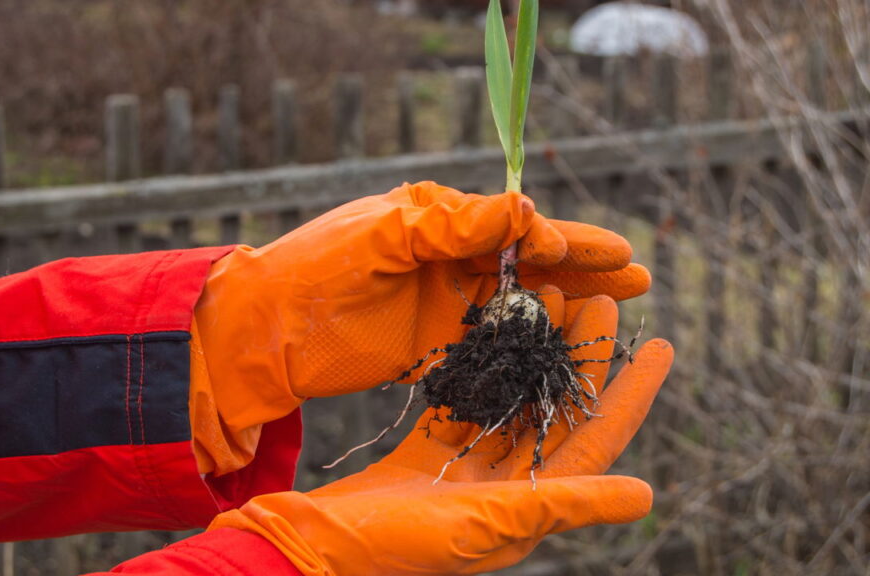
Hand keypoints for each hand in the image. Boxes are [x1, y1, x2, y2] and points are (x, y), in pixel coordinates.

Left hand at [191, 182, 651, 473]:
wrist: (265, 330)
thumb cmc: (318, 269)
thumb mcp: (385, 235)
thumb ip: (454, 225)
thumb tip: (527, 209)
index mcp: (437, 220)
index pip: (515, 226)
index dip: (568, 240)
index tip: (615, 253)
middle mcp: (447, 259)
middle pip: (529, 264)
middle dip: (584, 270)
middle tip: (640, 277)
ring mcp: (443, 305)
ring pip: (518, 304)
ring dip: (566, 307)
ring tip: (620, 310)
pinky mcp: (433, 346)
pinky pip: (492, 343)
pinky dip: (527, 346)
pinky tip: (563, 352)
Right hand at [209, 293, 674, 574]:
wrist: (316, 549)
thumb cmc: (402, 548)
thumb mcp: (490, 524)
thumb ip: (565, 505)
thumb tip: (647, 495)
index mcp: (531, 506)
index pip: (596, 440)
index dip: (631, 392)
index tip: (662, 343)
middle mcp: (507, 488)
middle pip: (556, 410)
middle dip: (580, 358)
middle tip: (598, 302)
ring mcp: (465, 471)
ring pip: (513, 400)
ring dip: (533, 354)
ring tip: (548, 301)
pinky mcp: (427, 456)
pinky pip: (466, 404)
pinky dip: (481, 367)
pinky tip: (490, 331)